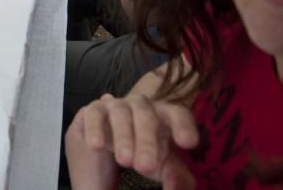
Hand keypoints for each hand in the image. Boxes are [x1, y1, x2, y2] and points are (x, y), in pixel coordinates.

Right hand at [65, 93, 197, 188]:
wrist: (113, 141)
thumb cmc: (146, 151)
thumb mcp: (164, 166)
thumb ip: (175, 177)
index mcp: (165, 116)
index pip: (177, 114)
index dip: (183, 125)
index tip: (188, 143)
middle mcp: (142, 106)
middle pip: (147, 116)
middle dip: (146, 141)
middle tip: (145, 167)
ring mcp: (117, 105)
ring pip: (120, 113)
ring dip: (123, 136)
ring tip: (124, 161)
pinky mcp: (94, 109)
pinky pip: (94, 114)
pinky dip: (95, 128)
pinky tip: (96, 146)